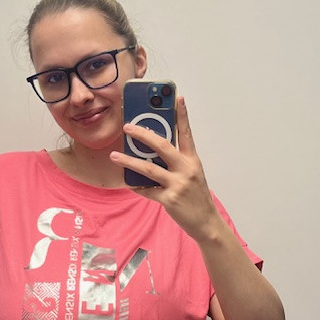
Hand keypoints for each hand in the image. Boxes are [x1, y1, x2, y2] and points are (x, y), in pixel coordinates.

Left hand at [110, 96, 221, 242]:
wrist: (205, 222)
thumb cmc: (195, 197)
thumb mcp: (192, 175)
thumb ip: (176, 162)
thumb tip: (152, 152)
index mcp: (192, 160)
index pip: (187, 133)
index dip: (182, 115)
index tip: (177, 98)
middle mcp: (186, 169)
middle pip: (162, 146)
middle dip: (143, 134)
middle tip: (128, 127)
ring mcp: (178, 184)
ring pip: (148, 168)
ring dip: (129, 160)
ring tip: (114, 155)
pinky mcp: (169, 199)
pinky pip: (147, 190)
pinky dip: (135, 186)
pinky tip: (127, 182)